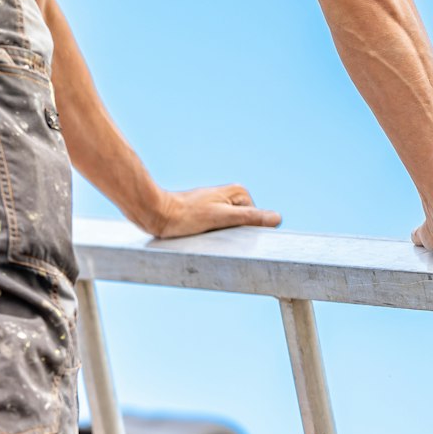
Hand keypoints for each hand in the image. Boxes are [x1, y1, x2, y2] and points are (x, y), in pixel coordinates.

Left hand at [141, 185, 281, 238]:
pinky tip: (200, 239)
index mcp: (239, 193)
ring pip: (229, 229)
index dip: (247, 233)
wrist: (156, 215)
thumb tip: (277, 219)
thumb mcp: (221, 218)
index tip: (231, 240)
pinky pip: (216, 230)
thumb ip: (249, 218)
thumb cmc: (185, 216)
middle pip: (243, 225)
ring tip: (204, 237)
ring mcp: (218, 205)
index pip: (257, 220)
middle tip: (214, 238)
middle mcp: (230, 196)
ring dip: (220, 237)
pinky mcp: (206, 215)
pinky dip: (211, 237)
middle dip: (232, 235)